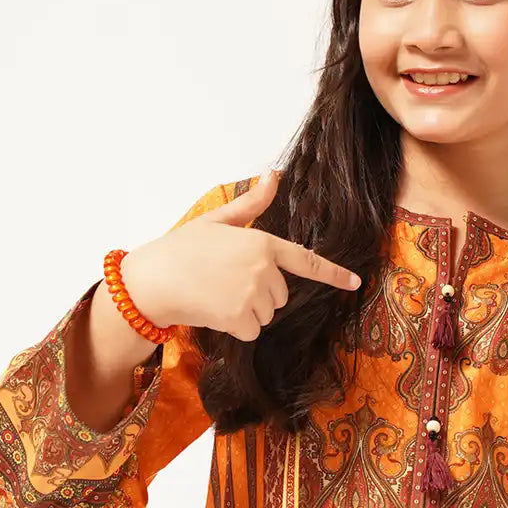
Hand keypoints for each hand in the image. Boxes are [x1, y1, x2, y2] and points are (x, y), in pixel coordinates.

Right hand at [122, 168, 361, 341]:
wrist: (152, 280)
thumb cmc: (181, 249)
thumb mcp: (216, 221)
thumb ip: (250, 206)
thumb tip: (272, 176)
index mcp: (261, 242)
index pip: (306, 261)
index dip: (334, 274)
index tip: (355, 283)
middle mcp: (263, 268)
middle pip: (280, 294)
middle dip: (260, 292)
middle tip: (226, 281)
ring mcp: (253, 294)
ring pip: (267, 314)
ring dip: (248, 311)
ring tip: (218, 294)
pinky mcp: (240, 318)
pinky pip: (252, 330)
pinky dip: (237, 327)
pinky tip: (216, 311)